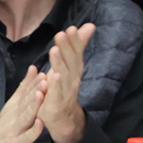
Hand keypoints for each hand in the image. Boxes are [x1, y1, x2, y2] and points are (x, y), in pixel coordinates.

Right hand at [0, 67, 47, 142]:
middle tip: (45, 79)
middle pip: (25, 102)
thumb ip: (24, 88)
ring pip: (25, 117)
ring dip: (33, 106)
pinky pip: (26, 137)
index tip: (44, 72)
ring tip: (40, 95)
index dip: (34, 82)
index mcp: (13, 107)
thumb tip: (34, 68)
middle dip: (35, 90)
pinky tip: (40, 123)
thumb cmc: (3, 128)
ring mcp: (14, 130)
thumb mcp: (12, 105)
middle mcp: (13, 116)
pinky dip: (33, 131)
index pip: (24, 92)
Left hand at [38, 22, 94, 142]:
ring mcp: (65, 92)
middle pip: (70, 62)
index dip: (74, 41)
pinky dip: (55, 85)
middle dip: (67, 48)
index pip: (75, 53)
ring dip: (59, 63)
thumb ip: (77, 46)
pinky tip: (52, 76)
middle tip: (62, 33)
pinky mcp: (55, 103)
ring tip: (55, 50)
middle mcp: (72, 79)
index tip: (71, 28)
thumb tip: (90, 25)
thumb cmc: (63, 86)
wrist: (62, 116)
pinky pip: (55, 93)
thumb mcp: (69, 64)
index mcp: (74, 69)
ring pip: (63, 76)